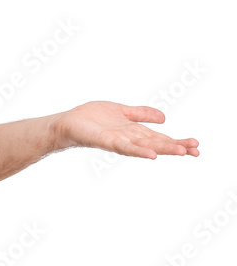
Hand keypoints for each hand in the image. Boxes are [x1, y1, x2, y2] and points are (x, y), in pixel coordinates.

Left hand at [54, 101, 198, 158]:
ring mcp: (119, 141)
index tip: (196, 145)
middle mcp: (129, 138)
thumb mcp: (122, 111)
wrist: (68, 122)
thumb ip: (141, 114)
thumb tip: (164, 118)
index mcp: (134, 131)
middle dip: (176, 147)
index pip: (159, 137)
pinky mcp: (106, 141)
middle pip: (156, 143)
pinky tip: (151, 155)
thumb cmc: (92, 118)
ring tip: (181, 151)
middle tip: (196, 151)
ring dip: (163, 149)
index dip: (176, 141)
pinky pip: (124, 147)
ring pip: (145, 146)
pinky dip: (138, 151)